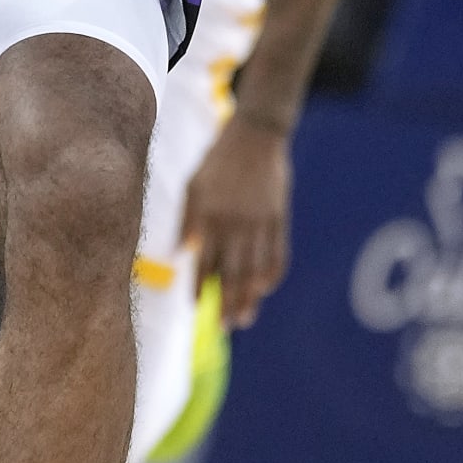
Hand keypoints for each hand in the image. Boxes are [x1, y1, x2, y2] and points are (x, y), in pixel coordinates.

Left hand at [182, 110, 292, 329]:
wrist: (255, 135)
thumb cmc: (218, 160)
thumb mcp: (195, 184)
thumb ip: (189, 218)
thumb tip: (183, 250)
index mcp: (211, 217)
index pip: (204, 262)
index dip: (200, 287)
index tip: (196, 307)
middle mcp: (235, 224)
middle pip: (232, 274)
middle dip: (227, 303)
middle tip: (225, 327)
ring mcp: (260, 223)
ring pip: (255, 270)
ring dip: (250, 297)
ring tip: (245, 319)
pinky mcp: (279, 218)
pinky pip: (278, 253)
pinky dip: (273, 274)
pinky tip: (266, 288)